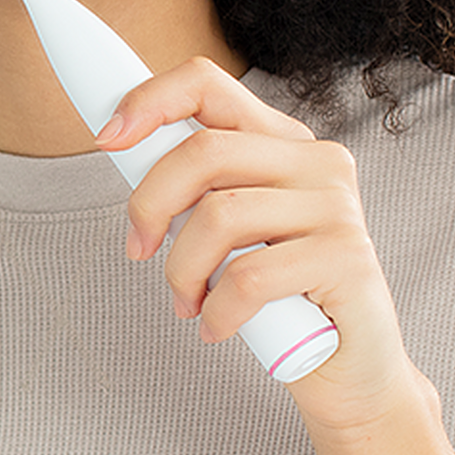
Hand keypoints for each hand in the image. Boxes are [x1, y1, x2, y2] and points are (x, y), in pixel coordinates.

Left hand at [101, 59, 454, 454]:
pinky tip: (216, 327)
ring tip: (187, 302)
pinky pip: (248, 277)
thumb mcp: (228, 229)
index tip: (106, 140)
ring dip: (182, 269)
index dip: (149, 102)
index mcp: (282, 141)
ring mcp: (337, 207)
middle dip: (150, 204)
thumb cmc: (275, 296)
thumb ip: (193, 186)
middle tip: (138, 249)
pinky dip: (216, 310)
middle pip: (202, 151)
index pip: (207, 84)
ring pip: (219, 215)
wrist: (348, 370)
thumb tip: (120, 146)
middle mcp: (316, 160)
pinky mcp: (346, 259)